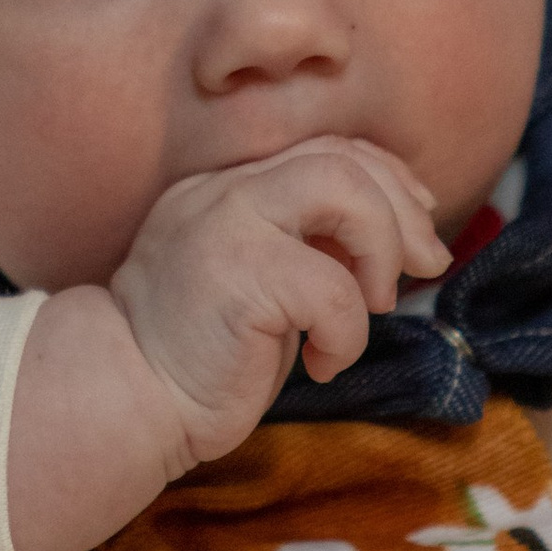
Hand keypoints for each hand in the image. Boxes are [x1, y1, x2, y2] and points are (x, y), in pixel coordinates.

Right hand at [111, 134, 450, 441]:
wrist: (126, 402)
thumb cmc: (201, 358)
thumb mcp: (263, 283)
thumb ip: (312, 247)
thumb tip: (406, 239)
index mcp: (227, 186)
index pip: (326, 148)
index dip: (388, 177)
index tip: (418, 225)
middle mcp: (224, 191)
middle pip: (342, 158)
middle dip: (402, 212)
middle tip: (425, 266)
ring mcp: (227, 224)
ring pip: (344, 191)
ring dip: (382, 252)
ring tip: (372, 307)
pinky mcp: (237, 274)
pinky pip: (333, 289)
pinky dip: (347, 333)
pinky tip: (322, 363)